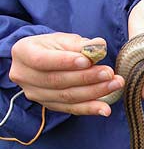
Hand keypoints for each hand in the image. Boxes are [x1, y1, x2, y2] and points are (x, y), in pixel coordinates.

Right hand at [9, 33, 124, 115]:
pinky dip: (90, 109)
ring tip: (115, 85)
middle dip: (87, 78)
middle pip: (58, 81)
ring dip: (94, 93)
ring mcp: (37, 95)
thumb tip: (99, 46)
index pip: (43, 60)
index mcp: (23, 53)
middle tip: (109, 73)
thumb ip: (79, 44)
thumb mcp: (62, 39)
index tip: (88, 61)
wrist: (44, 60)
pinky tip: (106, 109)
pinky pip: (72, 109)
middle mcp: (25, 77)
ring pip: (67, 97)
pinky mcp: (50, 106)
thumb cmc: (53, 47)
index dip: (65, 62)